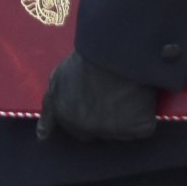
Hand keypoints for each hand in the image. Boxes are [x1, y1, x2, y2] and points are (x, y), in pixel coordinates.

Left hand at [36, 51, 157, 143]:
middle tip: (111, 94)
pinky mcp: (137, 128)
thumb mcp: (58, 79)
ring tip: (125, 90)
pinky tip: (141, 97)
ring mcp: (112, 131)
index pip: (76, 131)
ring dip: (124, 116)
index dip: (86, 116)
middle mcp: (86, 129)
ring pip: (121, 131)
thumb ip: (50, 108)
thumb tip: (41, 136)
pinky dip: (145, 115)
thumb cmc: (86, 58)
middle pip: (98, 133)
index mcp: (66, 117)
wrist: (113, 49)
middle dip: (103, 119)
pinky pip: (143, 127)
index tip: (94, 103)